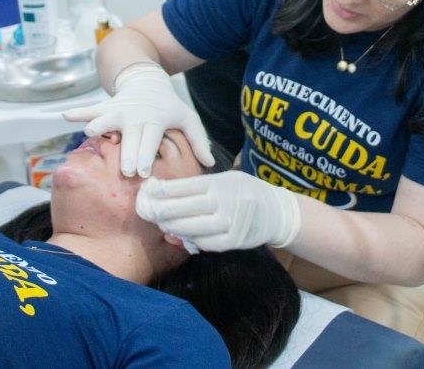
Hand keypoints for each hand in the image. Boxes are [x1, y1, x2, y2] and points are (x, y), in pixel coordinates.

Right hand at [62, 63, 212, 176]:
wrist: (147, 80)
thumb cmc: (168, 107)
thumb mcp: (188, 119)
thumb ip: (199, 141)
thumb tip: (210, 165)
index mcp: (156, 121)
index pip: (151, 140)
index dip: (147, 155)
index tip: (143, 172)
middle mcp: (136, 116)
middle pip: (131, 137)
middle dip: (128, 153)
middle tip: (124, 170)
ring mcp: (119, 110)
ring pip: (108, 119)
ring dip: (100, 126)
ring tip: (91, 134)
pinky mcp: (106, 107)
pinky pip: (90, 109)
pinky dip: (78, 112)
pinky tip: (65, 116)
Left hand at [135, 171, 301, 251]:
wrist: (276, 211)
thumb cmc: (244, 191)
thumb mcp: (226, 179)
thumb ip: (200, 186)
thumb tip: (165, 192)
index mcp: (221, 182)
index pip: (185, 186)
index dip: (163, 191)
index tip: (147, 192)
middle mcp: (226, 201)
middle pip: (184, 208)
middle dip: (161, 210)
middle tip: (147, 211)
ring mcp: (231, 222)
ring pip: (192, 228)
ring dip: (173, 228)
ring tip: (162, 225)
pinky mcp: (235, 241)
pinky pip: (206, 244)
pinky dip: (192, 241)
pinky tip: (183, 236)